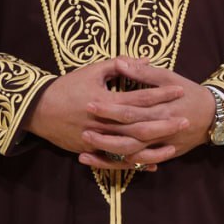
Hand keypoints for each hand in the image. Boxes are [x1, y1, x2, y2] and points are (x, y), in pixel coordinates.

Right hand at [26, 57, 187, 170]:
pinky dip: (135, 164)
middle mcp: (104, 122)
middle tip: (185, 119)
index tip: (179, 90)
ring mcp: (98, 140)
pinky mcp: (92, 151)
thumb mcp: (92, 71)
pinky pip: (117, 161)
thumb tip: (143, 59)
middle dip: (164, 123)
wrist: (38, 110)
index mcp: (106, 100)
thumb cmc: (67, 86)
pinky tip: (152, 165)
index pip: (139, 97)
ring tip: (174, 144)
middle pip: (140, 125)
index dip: (161, 93)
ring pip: (132, 147)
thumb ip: (118, 65)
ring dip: (154, 147)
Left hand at [78, 58, 216, 170]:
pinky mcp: (161, 155)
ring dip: (108, 154)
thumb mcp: (169, 77)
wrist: (213, 116)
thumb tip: (120, 62)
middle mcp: (160, 131)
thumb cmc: (189, 92)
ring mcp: (161, 146)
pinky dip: (118, 165)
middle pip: (129, 136)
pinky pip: (137, 164)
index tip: (90, 103)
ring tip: (84, 150)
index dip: (110, 108)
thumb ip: (144, 72)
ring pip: (132, 155)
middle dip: (105, 135)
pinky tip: (99, 163)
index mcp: (161, 109)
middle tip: (82, 130)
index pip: (132, 110)